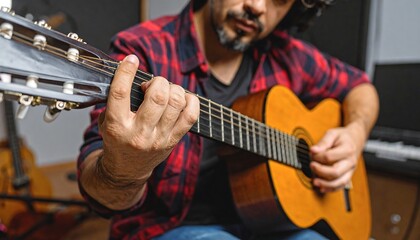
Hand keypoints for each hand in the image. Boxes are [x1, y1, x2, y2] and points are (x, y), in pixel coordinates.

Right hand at [98, 54, 199, 184]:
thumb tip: (129, 71)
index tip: (130, 60)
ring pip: (175, 103)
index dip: (126, 72)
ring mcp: (159, 138)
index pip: (120, 94)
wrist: (125, 170)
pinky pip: (190, 116)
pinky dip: (190, 101)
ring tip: (166, 91)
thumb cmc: (117, 140)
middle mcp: (139, 133)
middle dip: (157, 82)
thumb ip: (116, 99)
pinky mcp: (173, 141)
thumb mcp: (107, 121)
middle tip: (153, 85)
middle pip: (157, 97)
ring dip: (173, 89)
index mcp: (118, 126)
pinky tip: (182, 98)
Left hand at [309, 122, 365, 192]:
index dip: (318, 156)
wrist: (356, 140)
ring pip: (339, 182)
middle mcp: (350, 162)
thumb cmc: (343, 137)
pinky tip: (322, 188)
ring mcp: (350, 170)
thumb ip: (323, 142)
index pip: (329, 157)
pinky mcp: (348, 175)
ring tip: (314, 182)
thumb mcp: (332, 134)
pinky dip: (331, 189)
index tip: (311, 153)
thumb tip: (313, 150)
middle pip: (335, 172)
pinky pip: (341, 186)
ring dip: (326, 184)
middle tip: (311, 166)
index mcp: (347, 149)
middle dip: (321, 171)